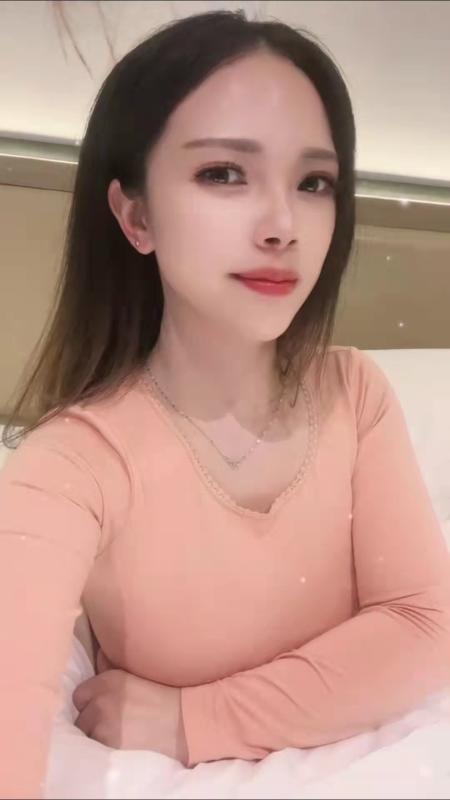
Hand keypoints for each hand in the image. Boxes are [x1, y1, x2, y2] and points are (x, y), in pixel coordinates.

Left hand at [72, 649, 188, 763]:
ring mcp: (102, 726)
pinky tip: (121, 747)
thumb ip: (112, 669)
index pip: (79, 696)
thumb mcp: (136, 676)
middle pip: (81, 718)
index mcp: (107, 680)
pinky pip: (97, 752)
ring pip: (87, 737)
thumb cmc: (166, 697)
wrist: (186, 723)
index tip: (103, 709)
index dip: (90, 704)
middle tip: (113, 726)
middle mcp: (101, 701)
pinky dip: (106, 751)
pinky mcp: (109, 747)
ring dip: (98, 738)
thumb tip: (97, 655)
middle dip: (93, 722)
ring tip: (118, 737)